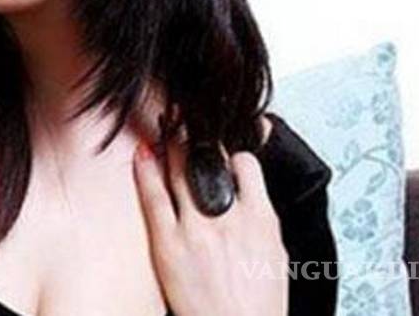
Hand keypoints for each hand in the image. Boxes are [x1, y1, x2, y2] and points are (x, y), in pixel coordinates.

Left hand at [132, 120, 287, 315]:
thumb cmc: (259, 305)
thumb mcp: (276, 255)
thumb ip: (261, 220)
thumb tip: (252, 199)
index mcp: (261, 219)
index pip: (245, 164)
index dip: (230, 150)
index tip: (220, 144)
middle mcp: (228, 218)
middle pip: (208, 161)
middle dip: (195, 136)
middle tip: (183, 120)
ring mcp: (196, 228)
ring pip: (179, 171)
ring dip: (170, 144)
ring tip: (163, 128)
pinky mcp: (169, 244)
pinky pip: (154, 198)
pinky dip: (146, 172)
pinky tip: (142, 155)